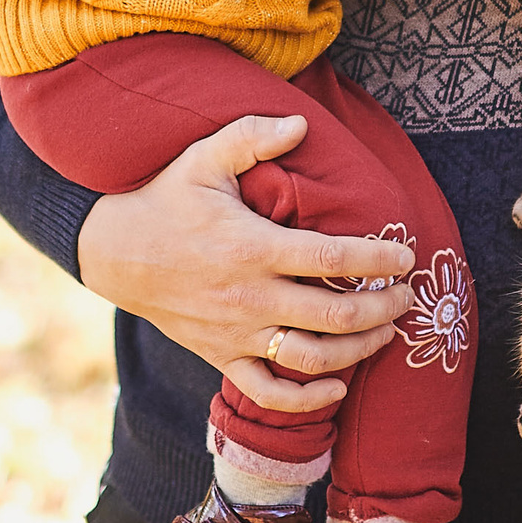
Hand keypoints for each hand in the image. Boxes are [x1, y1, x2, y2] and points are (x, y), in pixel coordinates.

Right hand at [74, 114, 417, 413]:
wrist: (112, 252)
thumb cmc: (164, 199)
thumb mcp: (203, 157)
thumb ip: (251, 136)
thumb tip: (302, 124)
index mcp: (251, 246)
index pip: (331, 257)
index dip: (378, 259)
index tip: (406, 256)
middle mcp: (249, 296)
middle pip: (335, 314)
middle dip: (383, 308)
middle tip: (408, 296)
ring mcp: (236, 332)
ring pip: (312, 357)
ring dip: (360, 350)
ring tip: (387, 332)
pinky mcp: (221, 355)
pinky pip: (268, 391)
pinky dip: (308, 399)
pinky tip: (338, 385)